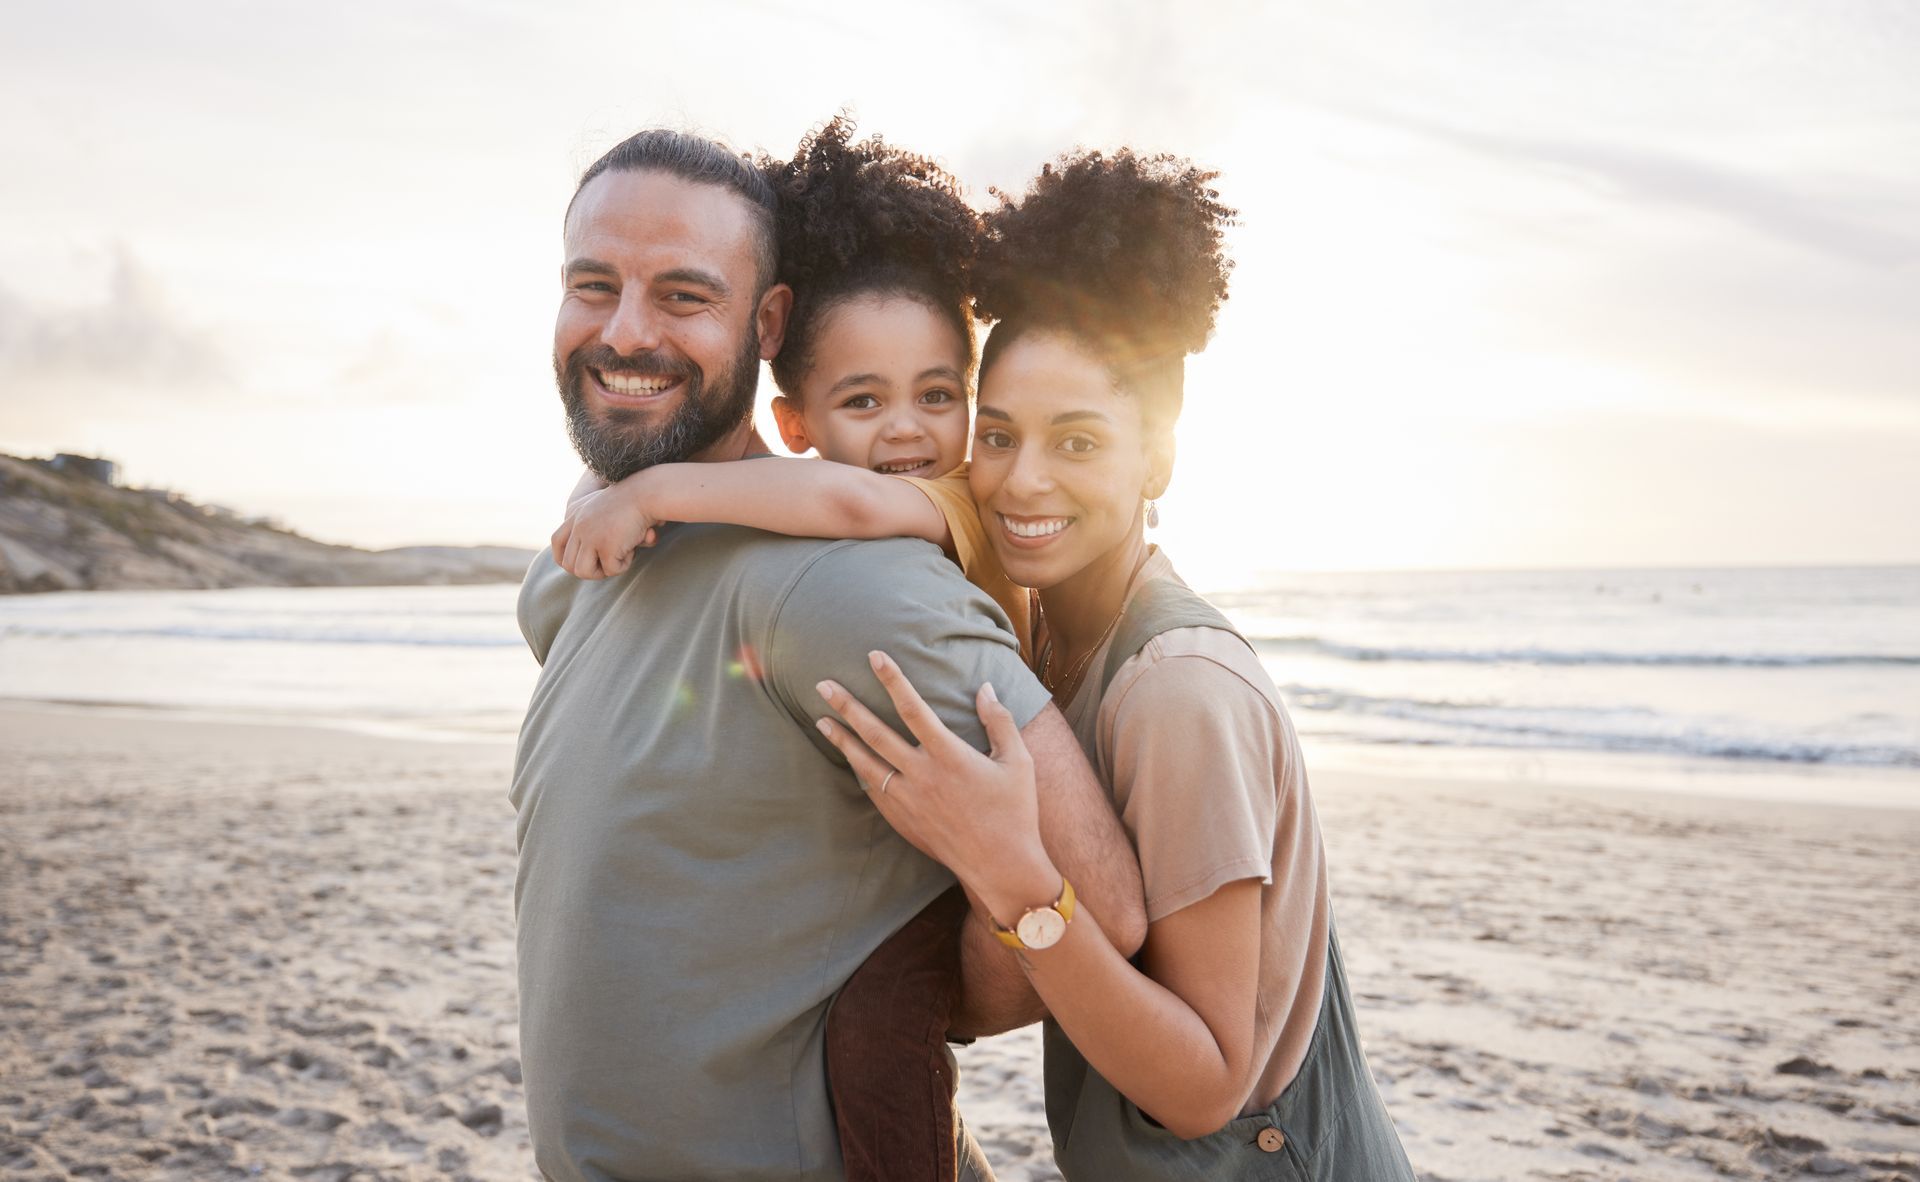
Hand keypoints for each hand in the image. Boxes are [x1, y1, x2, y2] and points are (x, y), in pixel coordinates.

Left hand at [550, 482, 660, 579]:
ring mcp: (590, 537)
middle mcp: (578, 527)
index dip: (565, 557)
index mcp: (576, 515)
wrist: (646, 493)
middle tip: (608, 563)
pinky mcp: (605, 546)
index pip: (557, 541)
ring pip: (584, 572)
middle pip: (568, 564)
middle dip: (589, 570)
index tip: (580, 562)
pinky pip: (611, 570)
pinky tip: (632, 549)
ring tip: (619, 557)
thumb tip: (596, 557)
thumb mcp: (606, 509)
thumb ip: (595, 527)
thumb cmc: (634, 501)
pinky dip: (624, 565)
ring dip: (603, 571)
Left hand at [815, 651, 1058, 920]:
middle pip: (875, 733)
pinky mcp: (903, 821)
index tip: (874, 657)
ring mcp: (908, 801)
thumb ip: (999, 721)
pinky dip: (860, 772)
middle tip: (822, 685)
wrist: (1001, 866)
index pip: (913, 708)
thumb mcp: (1018, 762)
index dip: (892, 680)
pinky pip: (874, 791)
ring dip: (841, 740)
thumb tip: (985, 687)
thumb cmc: (1015, 811)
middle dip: (847, 707)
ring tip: (821, 721)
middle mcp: (922, 776)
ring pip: (865, 764)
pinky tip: (851, 760)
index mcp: (949, 756)